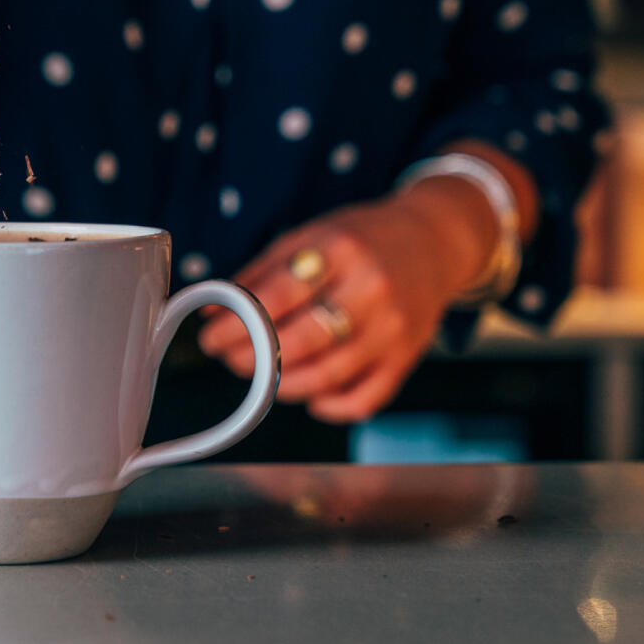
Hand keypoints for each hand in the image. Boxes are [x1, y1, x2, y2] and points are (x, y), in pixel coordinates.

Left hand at [198, 178, 496, 423]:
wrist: (433, 241)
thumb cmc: (360, 239)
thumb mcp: (308, 236)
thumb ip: (258, 274)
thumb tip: (209, 310)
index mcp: (340, 249)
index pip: (277, 296)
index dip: (235, 323)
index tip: (210, 337)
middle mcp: (372, 288)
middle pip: (301, 341)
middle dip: (252, 359)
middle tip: (231, 359)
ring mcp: (394, 327)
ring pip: (328, 376)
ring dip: (281, 386)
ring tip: (260, 375)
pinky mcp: (407, 357)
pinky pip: (365, 399)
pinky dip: (330, 407)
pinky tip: (309, 396)